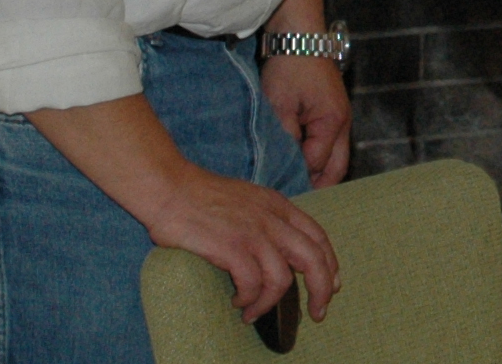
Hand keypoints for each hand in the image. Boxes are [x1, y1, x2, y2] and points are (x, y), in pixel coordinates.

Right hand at [141, 161, 341, 322]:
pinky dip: (248, 299)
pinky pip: (252, 284)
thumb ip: (266, 220)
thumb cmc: (201, 197)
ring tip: (253, 312)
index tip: (331, 286)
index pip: (318, 237)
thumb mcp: (248, 201)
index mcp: (278, 205)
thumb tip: (279, 253)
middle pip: (313, 259)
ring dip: (269, 303)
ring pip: (282, 279)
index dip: (330, 264)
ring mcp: (253, 233)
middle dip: (321, 290)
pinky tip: (237, 301)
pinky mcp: (232, 247)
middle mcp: (272, 219)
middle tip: (316, 314)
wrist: (170, 187)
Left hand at [263, 52, 351, 187]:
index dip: (298, 178)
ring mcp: (341, 117)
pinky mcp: (333, 111)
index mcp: (333, 122)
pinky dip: (317, 156)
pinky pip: (330, 144)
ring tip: (294, 181)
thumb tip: (282, 167)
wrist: (299, 35)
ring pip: (336, 157)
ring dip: (318, 170)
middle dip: (318, 185)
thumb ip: (285, 139)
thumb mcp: (280, 105)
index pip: (317, 164)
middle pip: (337, 168)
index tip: (277, 189)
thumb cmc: (289, 67)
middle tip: (294, 196)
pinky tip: (298, 159)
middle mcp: (343, 122)